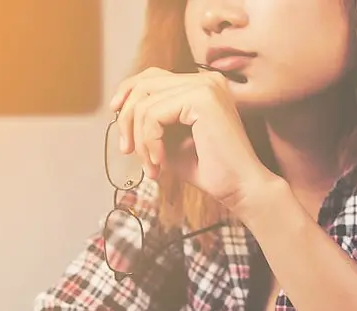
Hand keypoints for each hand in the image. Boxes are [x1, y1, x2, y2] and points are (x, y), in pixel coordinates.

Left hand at [109, 67, 275, 208]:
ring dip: (139, 139)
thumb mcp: (171, 140)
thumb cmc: (209, 170)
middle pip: (144, 84)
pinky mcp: (202, 98)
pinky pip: (154, 115)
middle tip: (127, 151)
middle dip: (127, 118)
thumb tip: (121, 111)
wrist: (240, 188)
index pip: (153, 76)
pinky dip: (148, 141)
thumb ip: (151, 122)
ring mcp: (205, 85)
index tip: (116, 118)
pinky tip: (159, 162)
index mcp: (202, 85)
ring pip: (145, 102)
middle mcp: (206, 79)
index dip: (128, 93)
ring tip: (151, 165)